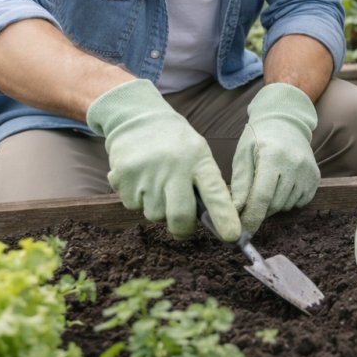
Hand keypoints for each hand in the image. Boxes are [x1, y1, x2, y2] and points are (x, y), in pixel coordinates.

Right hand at [86, 79, 239, 240]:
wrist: (137, 119)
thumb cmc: (175, 144)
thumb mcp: (198, 154)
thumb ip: (204, 183)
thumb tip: (210, 223)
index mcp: (198, 159)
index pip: (215, 192)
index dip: (224, 216)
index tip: (233, 236)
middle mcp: (173, 166)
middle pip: (180, 216)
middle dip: (182, 229)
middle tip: (183, 227)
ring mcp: (146, 173)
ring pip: (155, 215)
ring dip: (158, 209)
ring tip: (158, 184)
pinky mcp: (123, 178)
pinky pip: (133, 206)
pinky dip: (138, 199)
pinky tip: (141, 179)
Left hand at [230, 83, 319, 233]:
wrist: (285, 122)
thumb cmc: (258, 138)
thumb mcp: (243, 155)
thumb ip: (239, 184)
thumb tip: (234, 212)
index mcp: (273, 156)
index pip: (262, 197)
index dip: (251, 218)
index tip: (241, 233)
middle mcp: (295, 164)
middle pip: (274, 204)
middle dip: (260, 209)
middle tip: (250, 202)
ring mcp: (308, 171)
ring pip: (286, 206)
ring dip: (273, 204)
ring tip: (267, 185)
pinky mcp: (315, 178)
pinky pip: (299, 202)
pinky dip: (287, 200)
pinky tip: (281, 184)